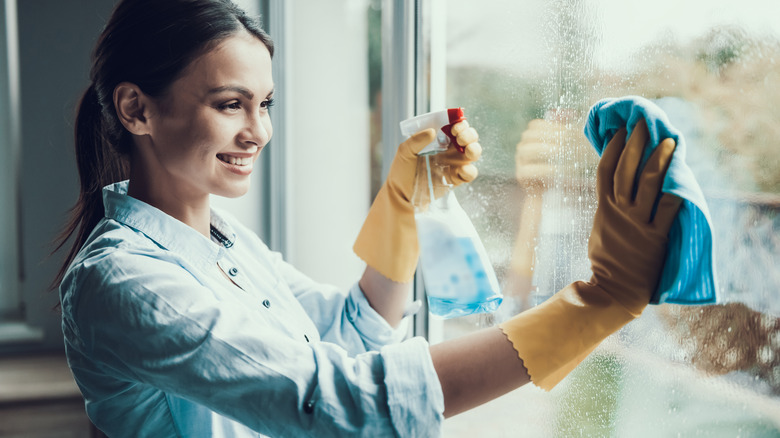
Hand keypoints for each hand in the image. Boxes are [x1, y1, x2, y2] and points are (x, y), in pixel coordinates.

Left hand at [354, 122, 481, 281]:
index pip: (455, 126)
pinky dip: (470, 171)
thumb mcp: (404, 152)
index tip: (455, 125)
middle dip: (469, 135)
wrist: (402, 196)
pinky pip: (470, 173)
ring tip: (467, 150)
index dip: (460, 123)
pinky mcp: (456, 179)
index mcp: (438, 140)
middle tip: (460, 137)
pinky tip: (462, 170)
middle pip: (468, 138)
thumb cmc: (401, 172)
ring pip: (473, 153)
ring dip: (474, 149)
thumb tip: (432, 132)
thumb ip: (416, 140)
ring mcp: (454, 164)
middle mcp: (449, 150)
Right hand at [500, 117, 681, 389]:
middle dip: (635, 143)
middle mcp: (619, 211)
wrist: (614, 289)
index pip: (606, 170)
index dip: (612, 147)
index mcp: (604, 207)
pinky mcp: (655, 237)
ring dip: (658, 160)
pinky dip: (674, 196)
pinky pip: (666, 212)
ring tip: (669, 141)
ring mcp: (637, 223)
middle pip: (626, 169)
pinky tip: (682, 182)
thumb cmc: (607, 259)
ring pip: (647, 184)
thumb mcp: (599, 227)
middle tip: (644, 122)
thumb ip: (606, 207)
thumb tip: (611, 189)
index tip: (620, 129)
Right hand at [514, 118, 596, 190]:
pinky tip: (555, 169)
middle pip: (528, 135)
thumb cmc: (555, 167)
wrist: (543, 189)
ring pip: (525, 150)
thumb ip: (564, 140)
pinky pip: (527, 170)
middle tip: (563, 139)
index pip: (534, 125)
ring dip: (542, 148)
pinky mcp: (520, 174)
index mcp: (530, 138)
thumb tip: (577, 129)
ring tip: (558, 151)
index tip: (564, 129)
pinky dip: (542, 169)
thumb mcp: (560, 152)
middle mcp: (522, 147)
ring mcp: (519, 161)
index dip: (548, 125)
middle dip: (546, 135)